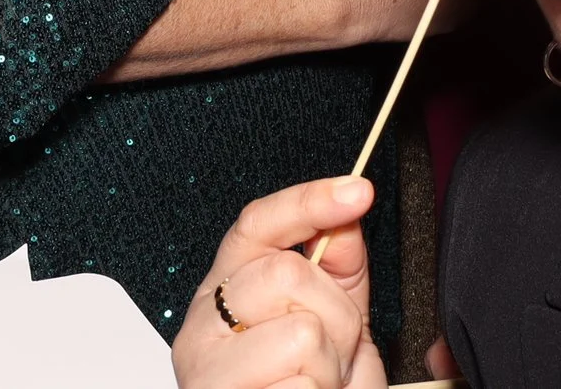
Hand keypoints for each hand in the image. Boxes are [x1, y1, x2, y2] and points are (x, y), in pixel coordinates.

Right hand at [174, 176, 385, 388]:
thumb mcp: (333, 323)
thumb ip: (339, 269)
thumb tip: (346, 214)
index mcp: (224, 292)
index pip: (258, 224)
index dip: (308, 201)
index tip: (358, 190)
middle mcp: (202, 327)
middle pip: (287, 273)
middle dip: (336, 316)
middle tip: (330, 353)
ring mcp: (206, 372)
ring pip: (300, 333)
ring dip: (330, 368)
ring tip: (315, 386)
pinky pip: (299, 387)